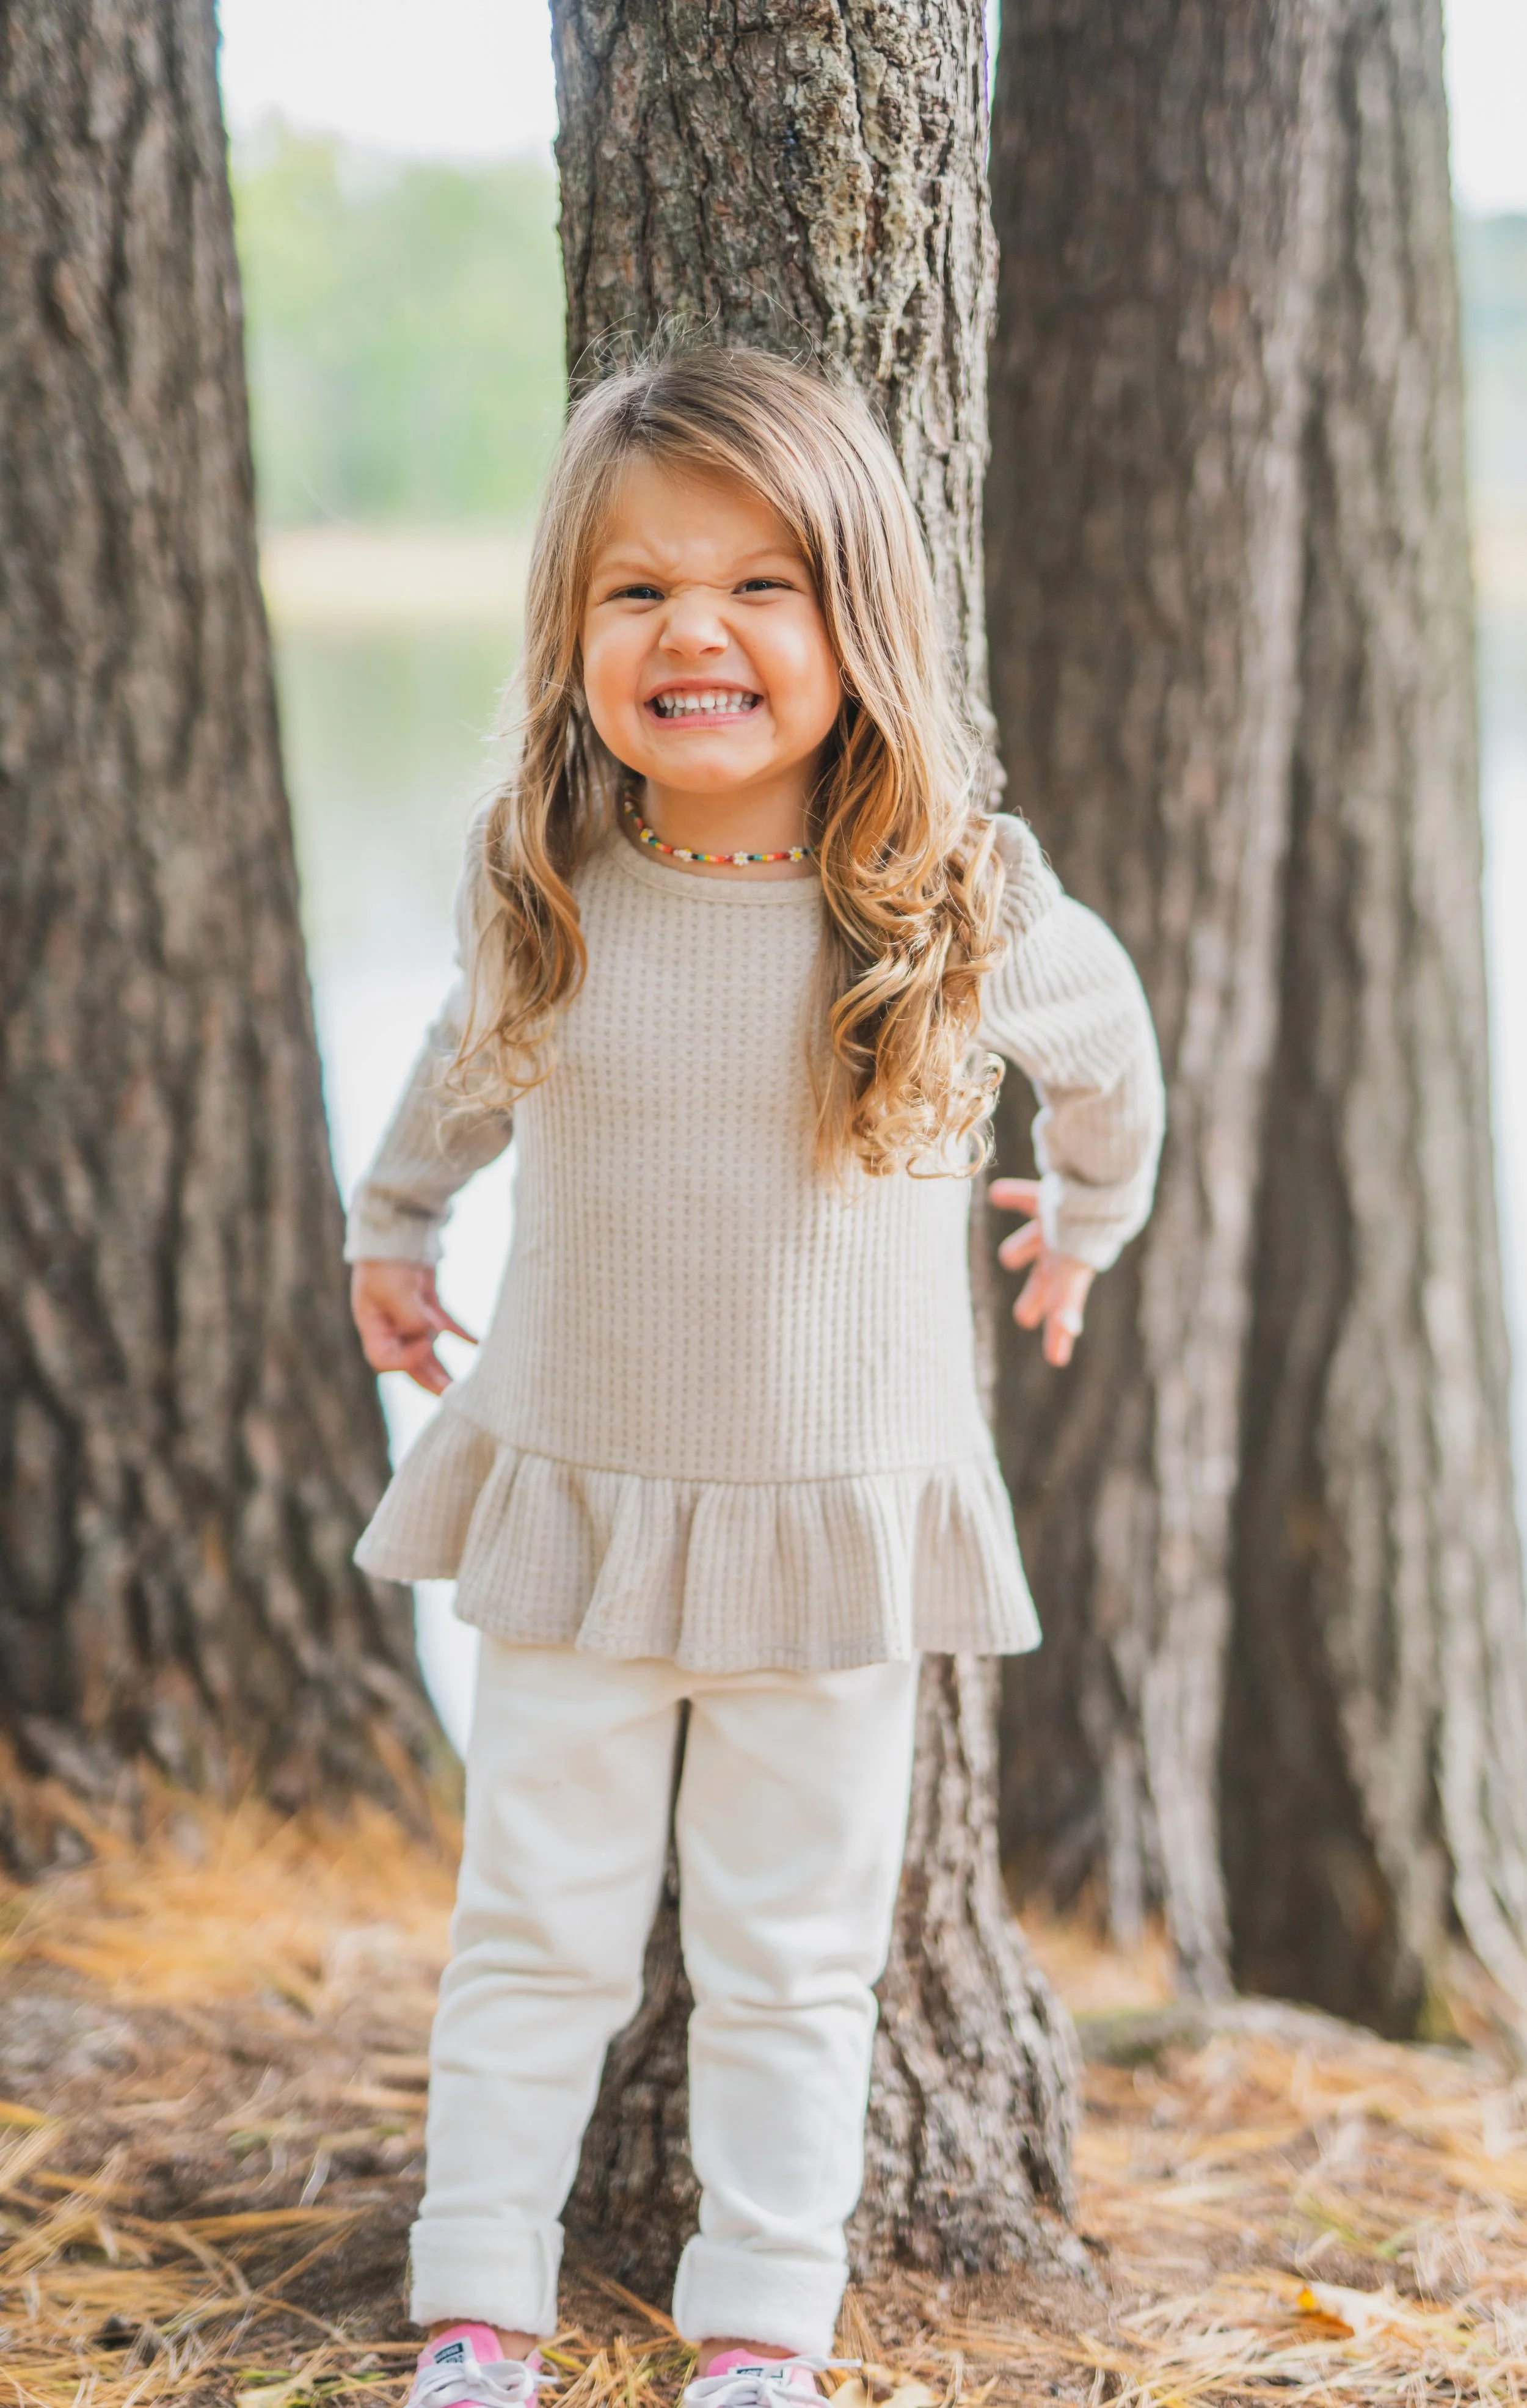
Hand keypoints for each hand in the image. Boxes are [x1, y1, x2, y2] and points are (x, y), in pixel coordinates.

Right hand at [349, 1260, 476, 1395]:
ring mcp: (410, 1320)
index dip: (407, 1360)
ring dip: (445, 1368)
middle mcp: (391, 1329)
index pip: (385, 1360)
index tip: (426, 1343)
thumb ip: (411, 1315)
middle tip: (452, 1399)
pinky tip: (478, 1344)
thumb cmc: (387, 1261)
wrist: (396, 1232)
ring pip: (429, 1352)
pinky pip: (445, 1326)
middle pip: (409, 1364)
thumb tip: (433, 1335)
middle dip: (431, 1382)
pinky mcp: (427, 1308)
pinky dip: (461, 1335)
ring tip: (466, 1388)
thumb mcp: (395, 1288)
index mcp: (374, 1327)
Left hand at [989, 1177, 1094, 1367]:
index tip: (1056, 1359)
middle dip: (1034, 1299)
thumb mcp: (1069, 1271)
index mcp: (1065, 1272)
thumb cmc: (1080, 1231)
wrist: (1095, 1181)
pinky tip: (995, 1194)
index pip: (1059, 1312)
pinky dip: (1012, 1197)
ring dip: (1020, 1248)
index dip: (1056, 1336)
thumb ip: (1065, 1306)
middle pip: (1043, 1282)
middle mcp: (1060, 1252)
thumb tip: (1060, 1351)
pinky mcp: (1049, 1198)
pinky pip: (1025, 1198)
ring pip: (1031, 1243)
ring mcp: (1055, 1227)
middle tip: (1024, 1318)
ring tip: (1011, 1258)